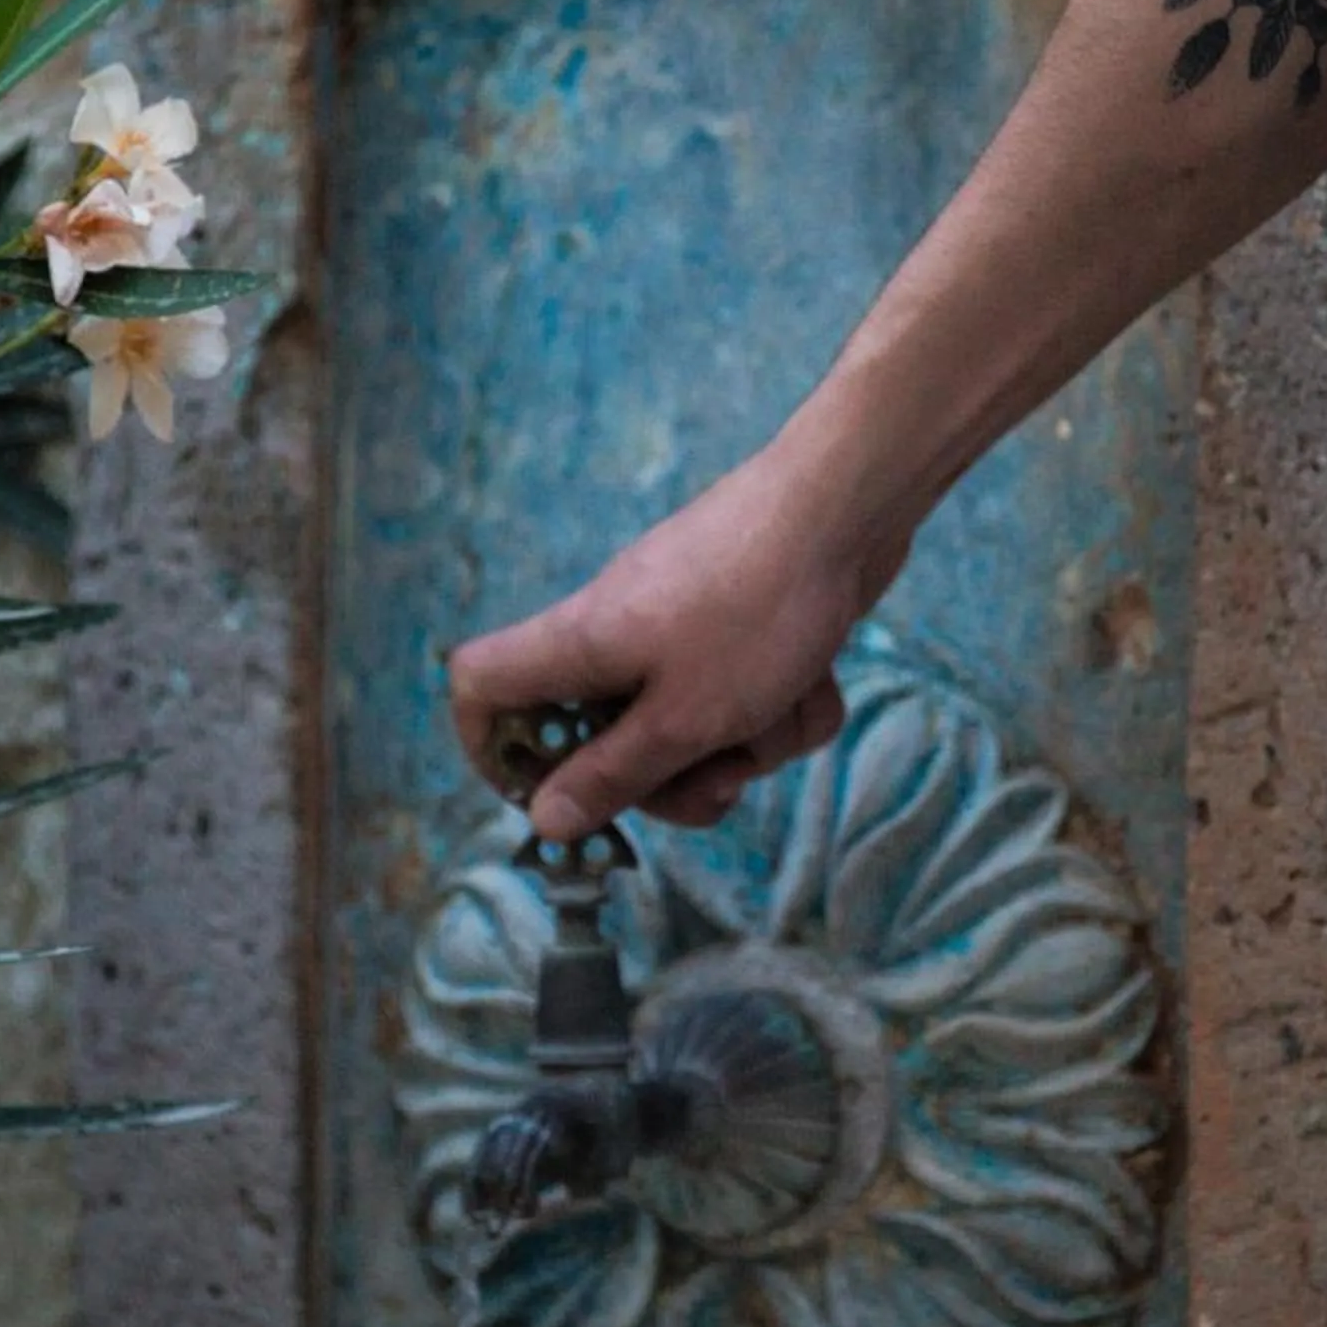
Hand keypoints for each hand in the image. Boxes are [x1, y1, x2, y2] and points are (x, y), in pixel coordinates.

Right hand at [448, 426, 909, 838]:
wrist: (848, 506)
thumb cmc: (756, 612)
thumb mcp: (685, 719)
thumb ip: (612, 775)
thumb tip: (543, 821)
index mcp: (576, 645)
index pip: (479, 687)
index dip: (492, 750)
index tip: (547, 798)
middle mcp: (614, 631)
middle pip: (601, 735)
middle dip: (670, 777)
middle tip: (721, 783)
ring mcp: (677, 625)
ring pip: (689, 724)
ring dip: (748, 743)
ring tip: (786, 713)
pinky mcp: (737, 622)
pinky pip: (744, 694)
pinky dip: (785, 704)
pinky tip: (817, 685)